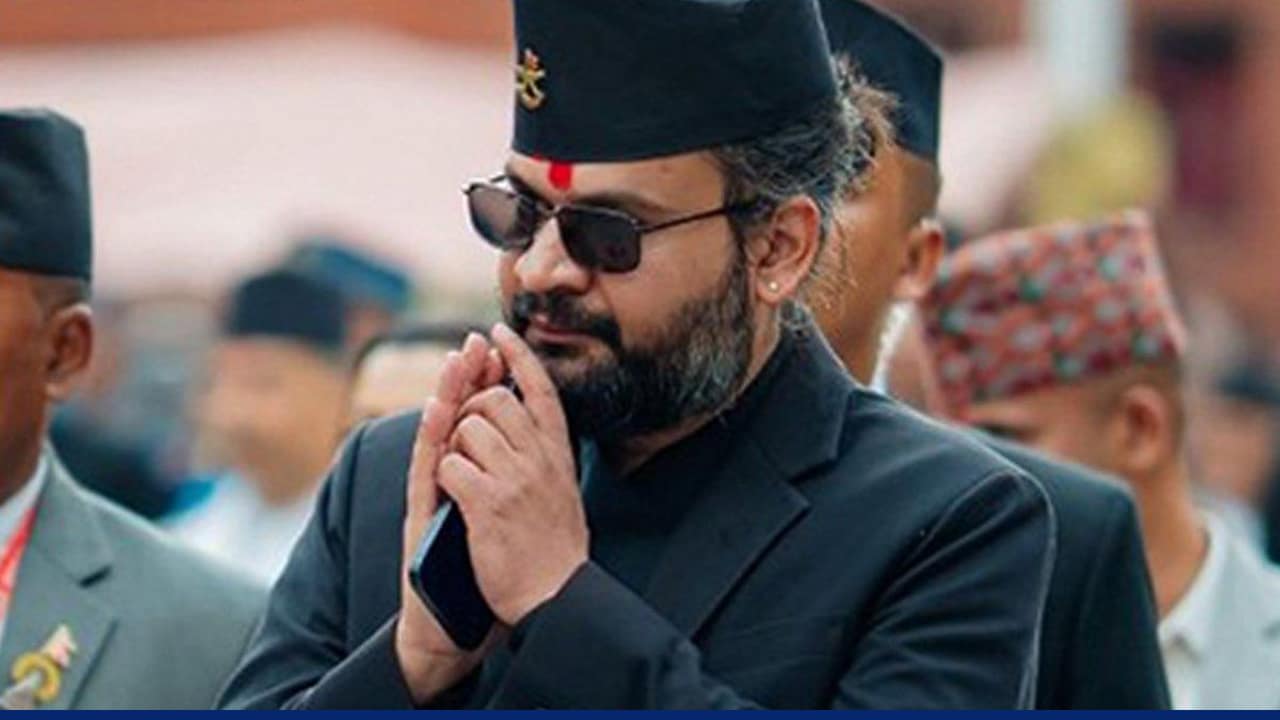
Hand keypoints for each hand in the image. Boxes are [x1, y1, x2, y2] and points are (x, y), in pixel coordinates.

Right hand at [396, 332, 505, 703]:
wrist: (449, 629)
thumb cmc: (480, 578)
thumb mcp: (502, 521)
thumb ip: (508, 483)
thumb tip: (530, 450)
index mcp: (474, 476)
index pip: (482, 415)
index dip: (491, 379)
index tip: (502, 343)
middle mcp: (448, 480)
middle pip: (458, 416)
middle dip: (470, 377)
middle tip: (476, 340)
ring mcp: (432, 498)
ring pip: (438, 435)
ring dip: (447, 394)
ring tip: (456, 359)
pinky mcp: (421, 519)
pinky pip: (427, 471)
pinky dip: (433, 438)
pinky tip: (439, 411)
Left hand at [441, 323, 587, 625]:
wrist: (556, 598)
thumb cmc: (553, 550)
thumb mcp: (563, 490)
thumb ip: (544, 454)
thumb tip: (525, 419)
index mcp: (559, 454)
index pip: (539, 388)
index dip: (517, 355)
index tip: (496, 331)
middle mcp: (540, 458)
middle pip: (493, 400)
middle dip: (468, 408)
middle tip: (461, 432)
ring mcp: (514, 478)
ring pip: (466, 427)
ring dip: (453, 446)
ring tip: (462, 476)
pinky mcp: (486, 502)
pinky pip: (450, 464)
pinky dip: (443, 476)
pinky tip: (453, 496)